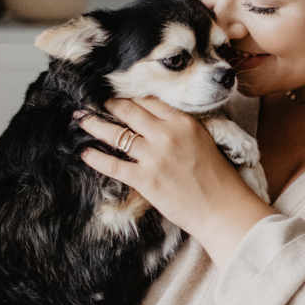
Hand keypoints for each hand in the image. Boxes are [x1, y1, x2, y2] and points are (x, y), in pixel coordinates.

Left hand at [77, 98, 272, 262]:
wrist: (222, 208)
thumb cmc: (217, 178)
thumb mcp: (203, 141)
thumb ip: (180, 129)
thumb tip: (156, 123)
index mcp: (183, 122)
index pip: (149, 101)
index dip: (130, 97)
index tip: (119, 96)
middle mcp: (167, 134)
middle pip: (128, 111)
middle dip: (108, 104)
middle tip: (95, 102)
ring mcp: (154, 157)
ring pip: (115, 134)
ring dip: (94, 125)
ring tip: (81, 119)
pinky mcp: (145, 180)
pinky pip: (112, 164)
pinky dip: (95, 158)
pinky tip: (84, 153)